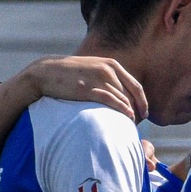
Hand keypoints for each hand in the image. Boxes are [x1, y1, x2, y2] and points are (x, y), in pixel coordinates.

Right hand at [21, 55, 147, 120]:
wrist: (46, 72)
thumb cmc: (71, 75)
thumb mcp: (93, 70)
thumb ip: (108, 79)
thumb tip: (122, 96)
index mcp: (111, 65)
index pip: (136, 86)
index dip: (143, 102)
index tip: (144, 114)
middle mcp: (108, 70)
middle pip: (131, 96)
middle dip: (137, 111)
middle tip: (136, 125)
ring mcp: (98, 78)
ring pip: (124, 99)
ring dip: (129, 114)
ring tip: (128, 127)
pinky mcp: (88, 88)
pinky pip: (112, 101)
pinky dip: (122, 110)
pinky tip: (126, 118)